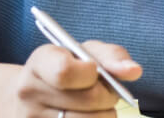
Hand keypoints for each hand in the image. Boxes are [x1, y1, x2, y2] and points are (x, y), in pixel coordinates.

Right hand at [10, 40, 142, 117]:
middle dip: (109, 96)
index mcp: (39, 62)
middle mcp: (29, 92)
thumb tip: (134, 71)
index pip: (65, 71)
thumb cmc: (67, 68)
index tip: (95, 71)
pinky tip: (89, 117)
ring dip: (105, 115)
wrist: (31, 96)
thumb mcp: (84, 52)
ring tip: (97, 107)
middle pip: (88, 99)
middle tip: (108, 92)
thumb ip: (111, 57)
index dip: (90, 73)